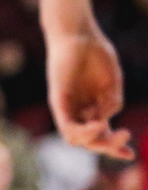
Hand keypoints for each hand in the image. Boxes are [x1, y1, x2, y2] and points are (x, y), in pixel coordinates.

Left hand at [46, 22, 131, 158]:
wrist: (79, 34)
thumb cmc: (96, 54)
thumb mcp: (112, 83)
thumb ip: (110, 104)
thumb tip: (104, 122)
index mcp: (93, 108)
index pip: (101, 135)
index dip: (115, 148)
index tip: (131, 155)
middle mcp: (79, 110)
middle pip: (90, 141)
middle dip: (109, 146)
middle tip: (126, 136)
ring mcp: (67, 106)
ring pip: (75, 139)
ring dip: (94, 140)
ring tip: (105, 127)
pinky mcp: (57, 99)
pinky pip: (66, 124)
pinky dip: (82, 131)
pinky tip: (98, 123)